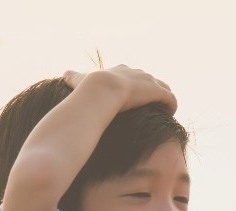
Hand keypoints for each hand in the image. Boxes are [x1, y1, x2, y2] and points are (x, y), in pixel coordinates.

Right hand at [62, 64, 176, 113]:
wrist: (100, 89)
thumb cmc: (89, 88)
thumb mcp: (80, 81)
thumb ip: (74, 77)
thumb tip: (64, 73)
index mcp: (120, 71)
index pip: (132, 75)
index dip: (135, 85)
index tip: (136, 96)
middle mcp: (136, 73)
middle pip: (150, 80)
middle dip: (153, 91)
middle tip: (153, 105)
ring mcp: (148, 81)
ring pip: (163, 88)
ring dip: (164, 99)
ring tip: (164, 111)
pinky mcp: (156, 91)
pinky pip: (170, 98)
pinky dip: (171, 105)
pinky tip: (170, 114)